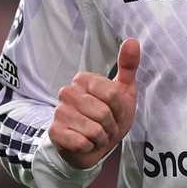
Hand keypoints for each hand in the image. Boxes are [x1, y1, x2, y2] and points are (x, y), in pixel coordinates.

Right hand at [48, 38, 139, 169]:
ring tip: (97, 135)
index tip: (115, 112)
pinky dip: (89, 147)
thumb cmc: (110, 116)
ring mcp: (59, 112)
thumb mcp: (124, 91)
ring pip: (93, 129)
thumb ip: (128, 66)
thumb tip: (132, 40)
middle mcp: (67, 92)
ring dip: (101, 138)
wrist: (93, 146)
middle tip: (106, 127)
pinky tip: (85, 144)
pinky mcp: (54, 132)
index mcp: (83, 79)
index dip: (120, 109)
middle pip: (103, 112)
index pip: (112, 94)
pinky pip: (81, 143)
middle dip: (111, 126)